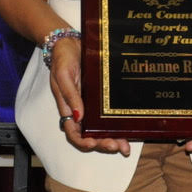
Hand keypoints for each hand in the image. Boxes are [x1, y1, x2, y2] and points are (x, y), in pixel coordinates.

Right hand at [49, 37, 130, 156]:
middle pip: (90, 136)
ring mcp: (92, 108)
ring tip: (124, 147)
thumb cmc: (63, 59)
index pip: (74, 133)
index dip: (83, 142)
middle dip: (102, 144)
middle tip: (116, 146)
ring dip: (113, 140)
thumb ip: (70, 96)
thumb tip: (78, 117)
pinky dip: (119, 128)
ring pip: (102, 131)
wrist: (72, 44)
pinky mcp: (102, 101)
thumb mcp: (63, 76)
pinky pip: (110, 118)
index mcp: (67, 110)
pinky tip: (128, 134)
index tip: (93, 143)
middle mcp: (80, 112)